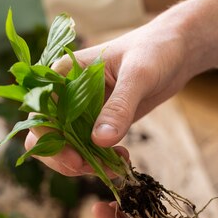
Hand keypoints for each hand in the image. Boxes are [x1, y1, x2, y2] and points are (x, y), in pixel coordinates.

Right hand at [25, 0, 217, 174]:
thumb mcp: (138, 76)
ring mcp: (81, 110)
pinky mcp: (98, 122)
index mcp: (64, 74)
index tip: (75, 159)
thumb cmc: (156, 49)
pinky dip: (99, 160)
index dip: (49, 141)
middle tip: (94, 168)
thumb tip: (99, 140)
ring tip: (114, 167)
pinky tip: (121, 159)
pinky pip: (88, 148)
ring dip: (84, 163)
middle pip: (45, 136)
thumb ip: (119, 107)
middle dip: (64, 158)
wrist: (177, 50)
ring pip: (65, 146)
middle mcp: (66, 93)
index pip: (40, 112)